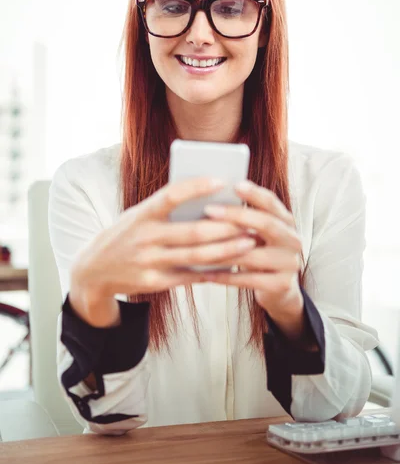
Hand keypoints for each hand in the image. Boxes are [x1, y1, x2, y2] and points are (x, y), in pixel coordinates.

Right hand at [70, 176, 255, 325]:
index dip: (196, 187)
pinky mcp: (154, 283)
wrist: (93, 270)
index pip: (171, 195)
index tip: (222, 180)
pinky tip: (231, 264)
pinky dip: (212, 270)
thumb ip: (165, 208)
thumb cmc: (126, 234)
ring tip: (248, 243)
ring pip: (196, 257)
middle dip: (226, 228)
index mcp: (141, 214)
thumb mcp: (138, 216)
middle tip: (250, 222)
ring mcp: (149, 262)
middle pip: (193, 232)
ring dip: (226, 250)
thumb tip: (208, 199)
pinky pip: (190, 276)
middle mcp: (144, 237)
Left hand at [203, 180, 309, 343]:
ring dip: (225, 250)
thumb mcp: (256, 232)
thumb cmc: (258, 252)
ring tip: (200, 245)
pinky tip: (207, 273)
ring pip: (255, 255)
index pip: (272, 202)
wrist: (277, 288)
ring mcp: (290, 263)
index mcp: (287, 221)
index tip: (233, 184)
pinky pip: (249, 280)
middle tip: (209, 209)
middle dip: (237, 215)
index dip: (254, 193)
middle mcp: (293, 240)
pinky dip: (226, 276)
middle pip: (267, 224)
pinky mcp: (282, 285)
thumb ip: (243, 218)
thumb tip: (210, 199)